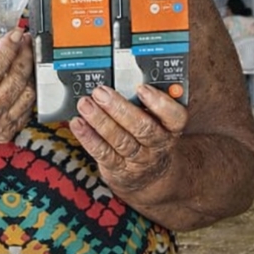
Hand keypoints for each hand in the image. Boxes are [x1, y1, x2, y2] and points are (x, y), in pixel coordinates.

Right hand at [0, 21, 34, 147]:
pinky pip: (27, 108)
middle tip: (24, 40)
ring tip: (25, 57)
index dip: (8, 48)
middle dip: (24, 55)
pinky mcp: (7, 132)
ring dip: (29, 72)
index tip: (16, 33)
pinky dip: (28, 91)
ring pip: (27, 94)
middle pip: (16, 80)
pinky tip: (23, 79)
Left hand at [70, 84, 187, 196]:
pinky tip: (79, 123)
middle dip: (119, 108)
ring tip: (85, 104)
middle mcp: (157, 144)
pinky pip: (103, 153)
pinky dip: (88, 137)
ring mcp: (138, 159)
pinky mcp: (118, 169)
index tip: (142, 88)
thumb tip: (123, 78)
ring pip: (120, 140)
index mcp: (171, 128)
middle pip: (143, 128)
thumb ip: (147, 102)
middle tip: (101, 92)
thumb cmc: (151, 136)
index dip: (160, 103)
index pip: (175, 117)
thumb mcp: (158, 121)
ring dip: (100, 120)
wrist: (150, 176)